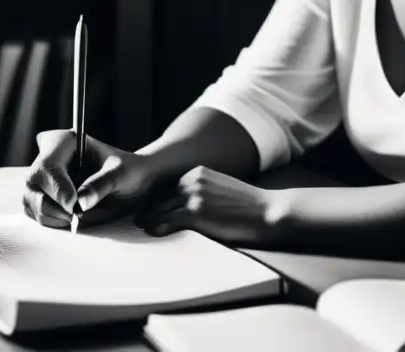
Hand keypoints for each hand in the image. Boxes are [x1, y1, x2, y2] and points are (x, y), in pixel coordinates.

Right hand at [23, 129, 159, 228]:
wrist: (132, 181)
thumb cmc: (127, 170)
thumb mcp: (121, 173)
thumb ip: (101, 184)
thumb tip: (81, 202)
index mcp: (64, 141)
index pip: (48, 164)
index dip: (57, 186)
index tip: (73, 204)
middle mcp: (48, 156)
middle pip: (34, 181)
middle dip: (53, 204)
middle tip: (76, 216)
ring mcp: (41, 177)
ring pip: (30, 199)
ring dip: (52, 215)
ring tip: (77, 217)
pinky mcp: (40, 195)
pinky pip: (33, 211)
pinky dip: (50, 220)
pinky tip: (70, 219)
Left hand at [134, 166, 280, 245]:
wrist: (266, 210)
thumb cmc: (247, 206)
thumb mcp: (220, 190)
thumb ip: (202, 193)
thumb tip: (183, 207)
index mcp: (197, 173)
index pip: (168, 186)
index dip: (155, 199)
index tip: (147, 208)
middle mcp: (192, 180)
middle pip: (161, 196)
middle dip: (148, 208)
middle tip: (138, 219)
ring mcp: (193, 195)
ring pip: (160, 208)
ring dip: (148, 218)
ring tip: (141, 227)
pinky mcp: (196, 212)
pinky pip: (168, 220)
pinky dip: (157, 226)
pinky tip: (153, 231)